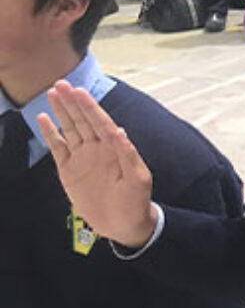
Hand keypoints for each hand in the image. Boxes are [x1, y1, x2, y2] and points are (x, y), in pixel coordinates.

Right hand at [36, 82, 158, 248]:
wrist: (123, 223)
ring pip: (69, 128)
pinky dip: (50, 133)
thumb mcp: (137, 178)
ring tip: (52, 93)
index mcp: (115, 147)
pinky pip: (57, 147)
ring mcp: (82, 157)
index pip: (101, 122)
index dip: (90, 106)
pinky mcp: (68, 169)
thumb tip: (120, 132)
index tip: (79, 91)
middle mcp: (97, 148)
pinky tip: (43, 119)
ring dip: (61, 111)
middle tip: (61, 84)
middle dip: (72, 102)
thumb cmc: (136, 200)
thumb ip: (128, 155)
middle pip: (83, 120)